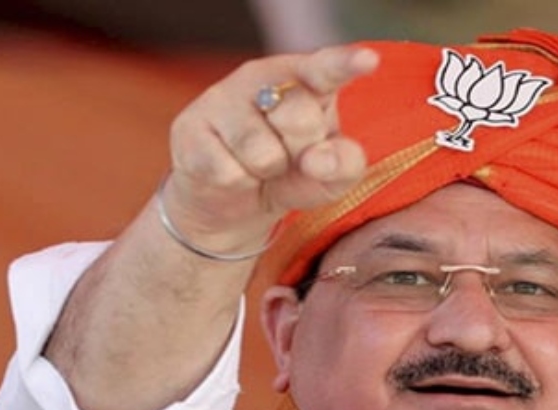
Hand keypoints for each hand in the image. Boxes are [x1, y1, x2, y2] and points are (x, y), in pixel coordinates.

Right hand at [162, 46, 378, 252]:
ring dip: (267, 173)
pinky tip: (231, 172)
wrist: (233, 202)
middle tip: (288, 156)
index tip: (368, 60)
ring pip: (262, 152)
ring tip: (258, 166)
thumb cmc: (291, 176)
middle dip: (300, 152)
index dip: (344, 64)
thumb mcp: (330, 177)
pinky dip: (238, 184)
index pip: (326, 68)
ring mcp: (222, 98)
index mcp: (305, 80)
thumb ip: (344, 165)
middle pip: (299, 118)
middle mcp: (262, 78)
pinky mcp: (189, 128)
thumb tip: (318, 160)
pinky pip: (229, 172)